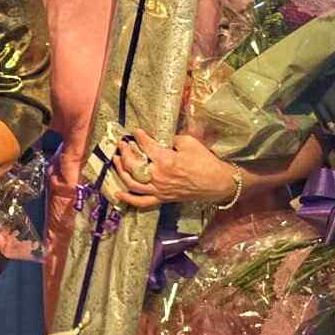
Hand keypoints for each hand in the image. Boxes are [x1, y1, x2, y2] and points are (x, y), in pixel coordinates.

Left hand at [110, 130, 240, 208]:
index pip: (145, 146)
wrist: (218, 183)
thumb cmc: (206, 162)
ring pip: (132, 183)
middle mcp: (158, 177)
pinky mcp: (162, 199)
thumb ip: (172, 138)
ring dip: (120, 171)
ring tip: (116, 160)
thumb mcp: (190, 143)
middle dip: (124, 152)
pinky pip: (142, 202)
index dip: (139, 136)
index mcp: (165, 161)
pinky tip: (118, 193)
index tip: (135, 131)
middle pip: (133, 165)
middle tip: (122, 144)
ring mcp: (159, 190)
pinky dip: (128, 199)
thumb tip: (160, 138)